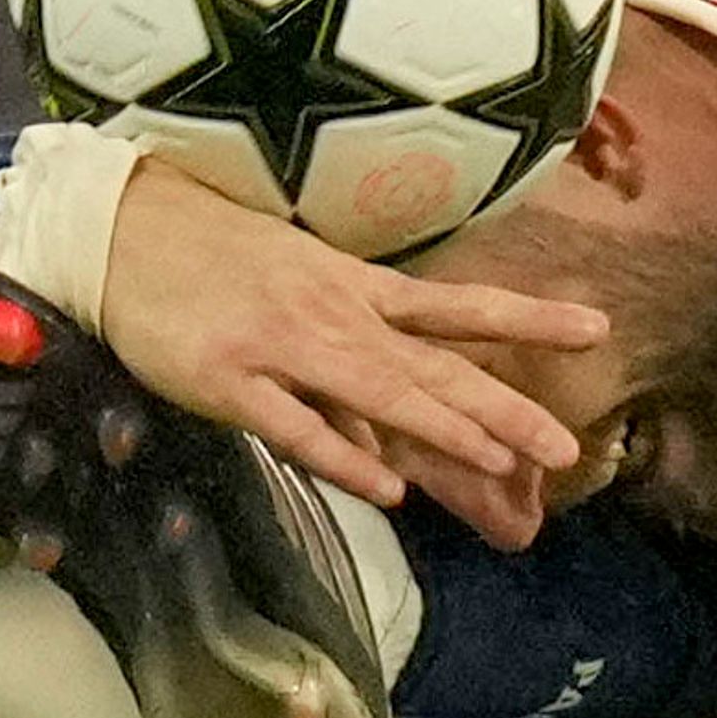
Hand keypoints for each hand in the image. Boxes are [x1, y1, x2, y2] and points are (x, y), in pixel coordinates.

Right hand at [97, 161, 603, 534]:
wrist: (119, 229)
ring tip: (506, 465)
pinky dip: (342, 456)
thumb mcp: (300, 278)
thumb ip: (354, 334)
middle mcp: (333, 314)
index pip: (457, 306)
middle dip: (502, 407)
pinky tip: (386, 488)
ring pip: (378, 392)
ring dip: (444, 430)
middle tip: (566, 449)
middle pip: (432, 365)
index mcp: (354, 288)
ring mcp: (282, 347)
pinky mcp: (227, 379)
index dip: (527, 318)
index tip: (597, 329)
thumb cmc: (212, 255)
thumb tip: (404, 400)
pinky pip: (294, 426)